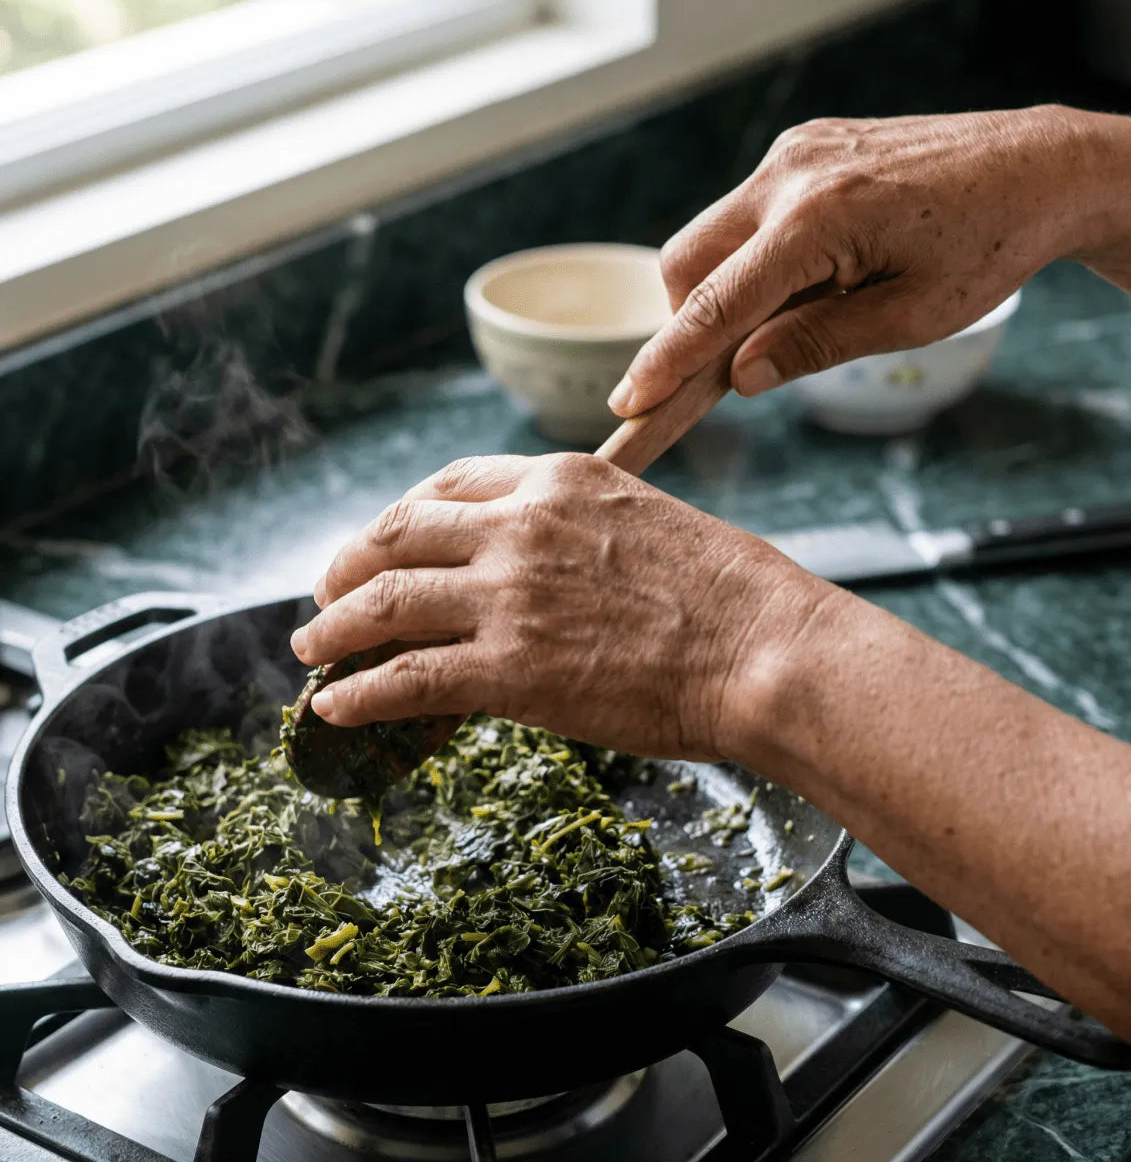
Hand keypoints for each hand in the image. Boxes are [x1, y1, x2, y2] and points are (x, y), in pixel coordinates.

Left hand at [290, 454, 829, 761]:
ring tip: (310, 651)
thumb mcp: (648, 523)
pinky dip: (360, 693)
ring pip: (385, 602)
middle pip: (398, 533)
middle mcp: (521, 526)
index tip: (383, 542)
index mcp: (560, 479)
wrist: (764, 648)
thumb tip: (542, 575)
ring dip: (335, 628)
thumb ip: (580, 534)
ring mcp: (509, 596)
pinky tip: (336, 708)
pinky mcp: (508, 669)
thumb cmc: (732, 594)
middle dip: (348, 564)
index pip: (450, 484)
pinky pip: (406, 678)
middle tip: (327, 593)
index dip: (401, 516)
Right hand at [609, 105, 1089, 415]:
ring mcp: (793, 153)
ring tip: (804, 310)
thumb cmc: (988, 246)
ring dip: (724, 289)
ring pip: (708, 238)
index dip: (667, 361)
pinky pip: (745, 214)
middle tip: (739, 363)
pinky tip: (815, 275)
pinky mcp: (804, 147)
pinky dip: (754, 258)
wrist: (1041, 166)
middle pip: (685, 264)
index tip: (627, 403)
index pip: (714, 305)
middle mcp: (790, 174)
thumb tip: (741, 378)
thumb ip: (815, 345)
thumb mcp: (909, 317)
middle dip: (691, 322)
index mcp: (818, 219)